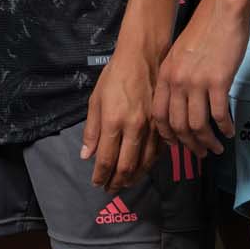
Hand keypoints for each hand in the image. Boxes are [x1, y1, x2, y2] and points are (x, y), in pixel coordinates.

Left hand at [81, 49, 160, 191]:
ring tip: (124, 183)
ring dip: (133, 177)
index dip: (101, 175)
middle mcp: (134, 129)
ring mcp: (151, 128)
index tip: (97, 184)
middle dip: (116, 181)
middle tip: (110, 189)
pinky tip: (141, 169)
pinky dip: (148, 165)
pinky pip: (157, 153)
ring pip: (144, 163)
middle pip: (126, 166)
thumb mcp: (96, 100)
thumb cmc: (114, 77)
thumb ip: (92, 130)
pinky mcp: (162, 126)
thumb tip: (86, 156)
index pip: (106, 159)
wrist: (143, 59)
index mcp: (114, 122)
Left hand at [151, 0, 249, 156]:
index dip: (167, 135)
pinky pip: (218, 115)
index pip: (158, 115)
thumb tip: (181, 102)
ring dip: (207, 142)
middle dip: (188, 145)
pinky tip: (229, 132)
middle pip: (177, 125)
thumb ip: (177, 78)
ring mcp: (196, 82)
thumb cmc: (203, 33)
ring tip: (216, 148)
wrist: (221, 13)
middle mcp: (176, 82)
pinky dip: (224, 128)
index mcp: (165, 75)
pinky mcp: (217, 82)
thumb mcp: (179, 55)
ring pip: (197, 125)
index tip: (177, 145)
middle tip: (200, 154)